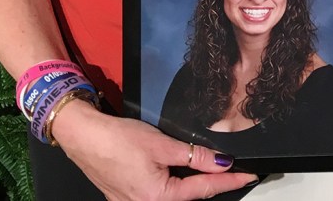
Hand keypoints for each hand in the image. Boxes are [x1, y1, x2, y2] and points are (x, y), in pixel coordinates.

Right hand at [50, 98, 256, 199]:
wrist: (83, 137)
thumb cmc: (118, 139)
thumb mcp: (162, 144)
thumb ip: (194, 156)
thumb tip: (222, 162)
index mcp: (157, 198)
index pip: (203, 189)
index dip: (229, 181)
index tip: (249, 176)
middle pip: (190, 198)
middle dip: (214, 186)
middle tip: (239, 174)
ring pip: (176, 197)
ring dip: (196, 186)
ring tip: (219, 174)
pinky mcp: (126, 197)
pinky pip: (161, 195)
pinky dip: (177, 186)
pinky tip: (188, 175)